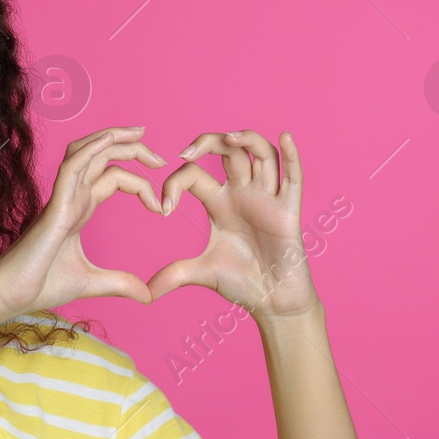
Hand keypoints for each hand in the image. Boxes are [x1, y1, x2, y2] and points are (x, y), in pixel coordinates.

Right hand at [0, 125, 164, 318]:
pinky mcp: (55, 206)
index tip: (161, 206)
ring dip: (113, 138)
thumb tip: (148, 295)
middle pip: (103, 156)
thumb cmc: (40, 285)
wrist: (11, 294)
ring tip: (140, 134)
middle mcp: (72, 198)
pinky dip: (91, 149)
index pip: (112, 178)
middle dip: (133, 149)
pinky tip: (111, 140)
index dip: (140, 183)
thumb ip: (120, 284)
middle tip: (161, 158)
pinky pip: (72, 167)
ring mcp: (62, 198)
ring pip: (87, 152)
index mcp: (80, 209)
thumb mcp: (92, 282)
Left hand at [147, 129, 319, 318]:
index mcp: (219, 203)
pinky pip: (293, 177)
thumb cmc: (242, 282)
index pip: (194, 174)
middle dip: (209, 143)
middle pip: (229, 151)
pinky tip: (284, 137)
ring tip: (230, 137)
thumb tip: (145, 293)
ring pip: (261, 154)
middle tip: (186, 152)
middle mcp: (243, 193)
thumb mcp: (201, 273)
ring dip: (247, 140)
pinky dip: (291, 156)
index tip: (164, 209)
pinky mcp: (288, 210)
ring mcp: (267, 198)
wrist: (273, 301)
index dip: (175, 184)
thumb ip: (173, 276)